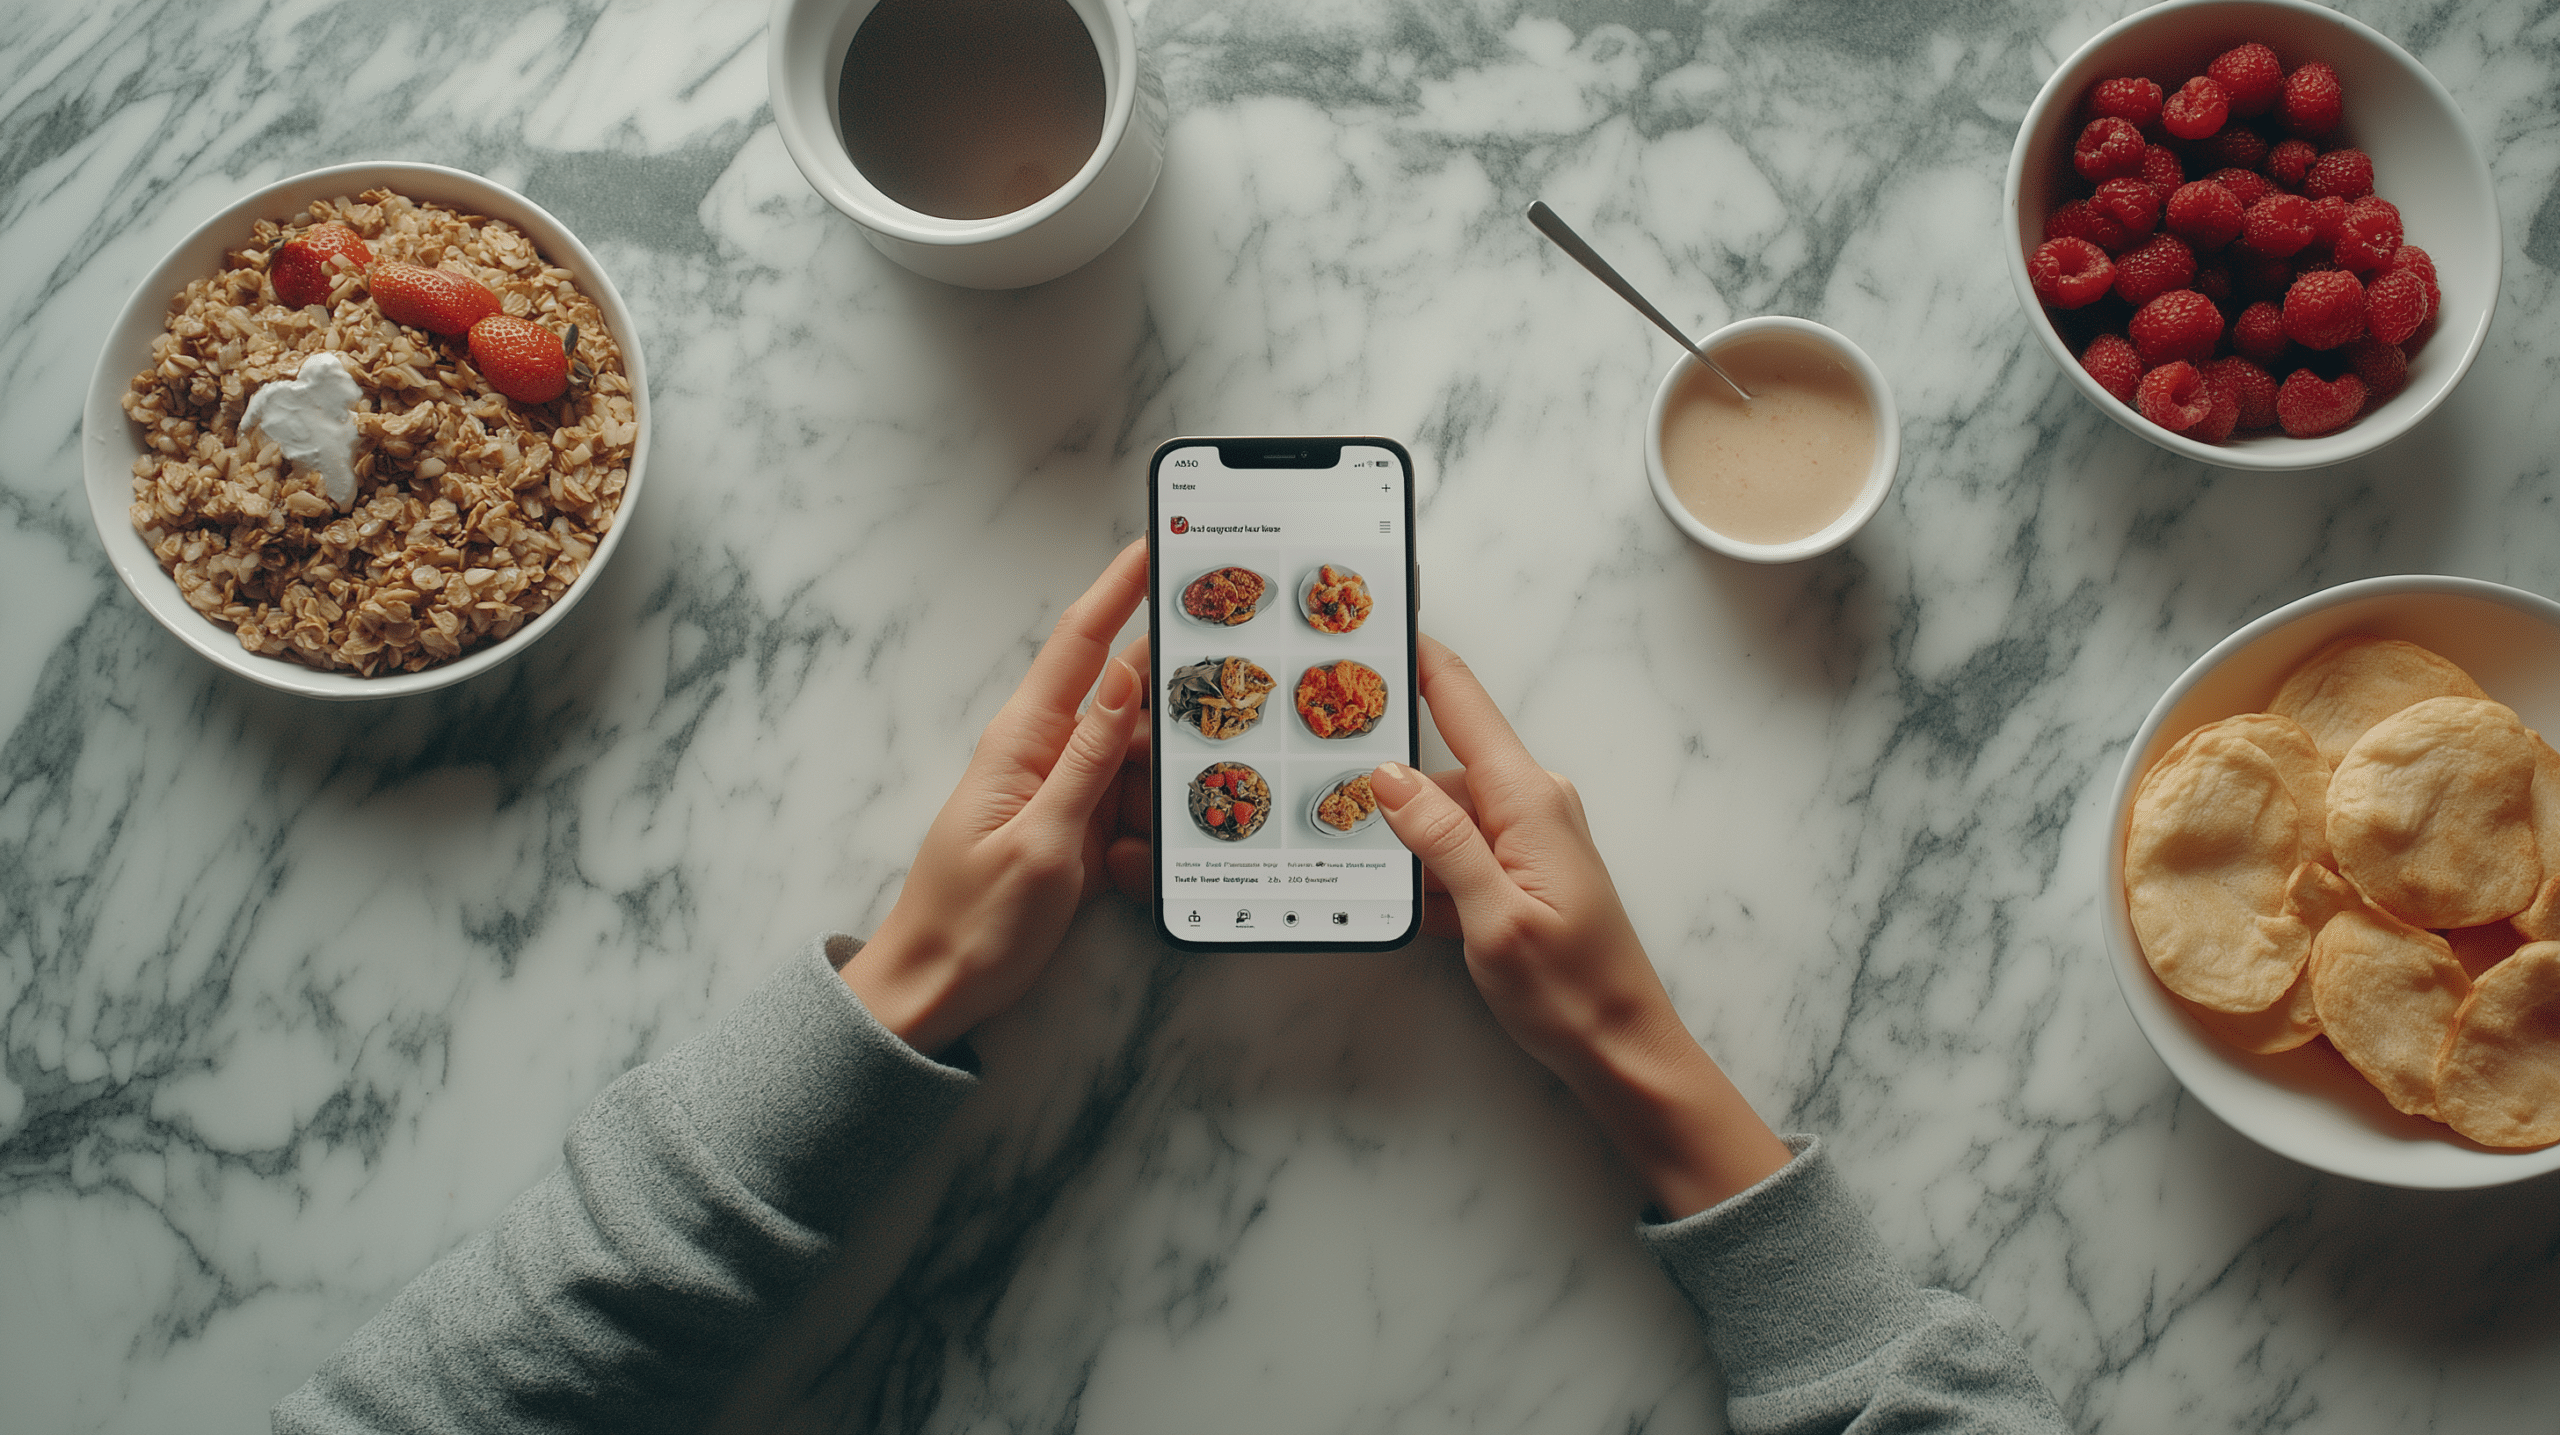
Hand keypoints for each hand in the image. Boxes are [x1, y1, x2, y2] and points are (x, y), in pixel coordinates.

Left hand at [842, 542, 1149, 1055]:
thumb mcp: (1044, 842)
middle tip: (1211, 719)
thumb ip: (1089, 758)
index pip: (1081, 642)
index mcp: (1023, 740)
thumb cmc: (972, 924)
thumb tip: (1125, 674)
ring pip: (1142, 764)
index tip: (1161, 541)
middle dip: (1172, 715)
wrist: (935, 993)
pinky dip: (1142, 839)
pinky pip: (1132, 812)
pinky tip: (1122, 877)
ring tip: (1133, 850)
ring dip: (1157, 798)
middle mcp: (1044, 753)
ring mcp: (1062, 792)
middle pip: (1130, 704)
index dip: (1122, 587)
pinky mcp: (1074, 829)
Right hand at [1368, 636, 1792, 1217]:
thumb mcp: (1491, 918)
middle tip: (1332, 818)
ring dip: (1411, 853)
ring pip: (1443, 819)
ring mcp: (1530, 838)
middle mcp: (1533, 804)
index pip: (1463, 705)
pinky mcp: (1524, 871)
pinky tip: (1423, 920)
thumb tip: (1388, 775)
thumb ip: (1440, 840)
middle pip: (1439, 770)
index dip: (1419, 660)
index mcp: (1529, 799)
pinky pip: (1461, 854)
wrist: (1624, 1050)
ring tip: (1391, 898)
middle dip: (1388, 795)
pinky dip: (1434, 881)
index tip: (1377, 622)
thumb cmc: (1571, 991)